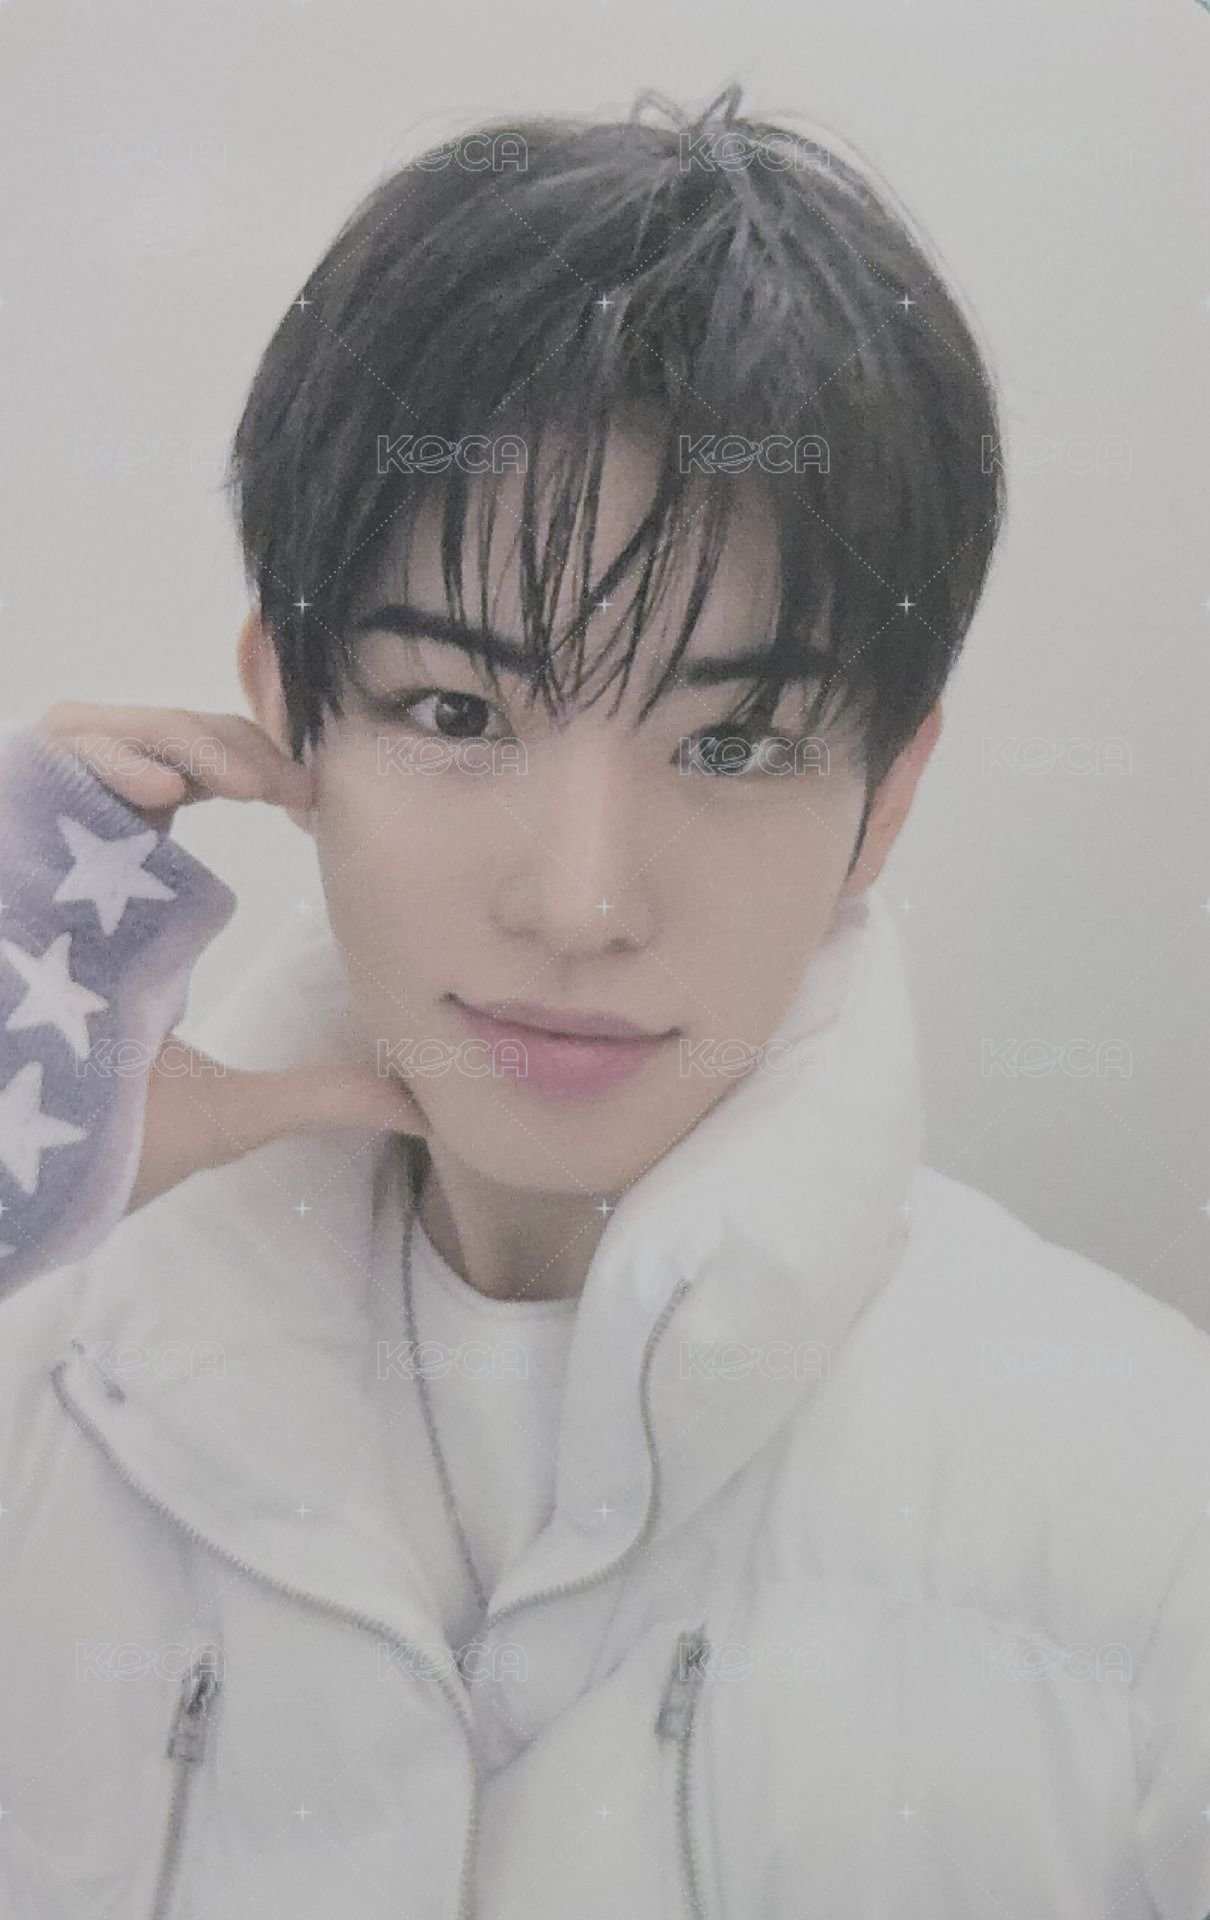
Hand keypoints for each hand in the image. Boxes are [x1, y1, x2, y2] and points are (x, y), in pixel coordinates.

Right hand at [32, 702, 429, 1212]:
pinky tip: (161, 789)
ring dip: (180, 736)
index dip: (247, 767)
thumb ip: (327, 1095)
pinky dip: (105, 748)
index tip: (308, 801)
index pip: (182, 782)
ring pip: (100, 730)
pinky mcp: (4, 846)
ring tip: (242, 785)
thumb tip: (425, 1109)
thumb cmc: (107, 1147)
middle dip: (227, 742)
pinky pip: (49, 750)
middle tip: (290, 787)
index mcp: (128, 898)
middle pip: (150, 744)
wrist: (25, 1177)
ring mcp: (36, 851)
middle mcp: (78, 862)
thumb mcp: (236, 1109)